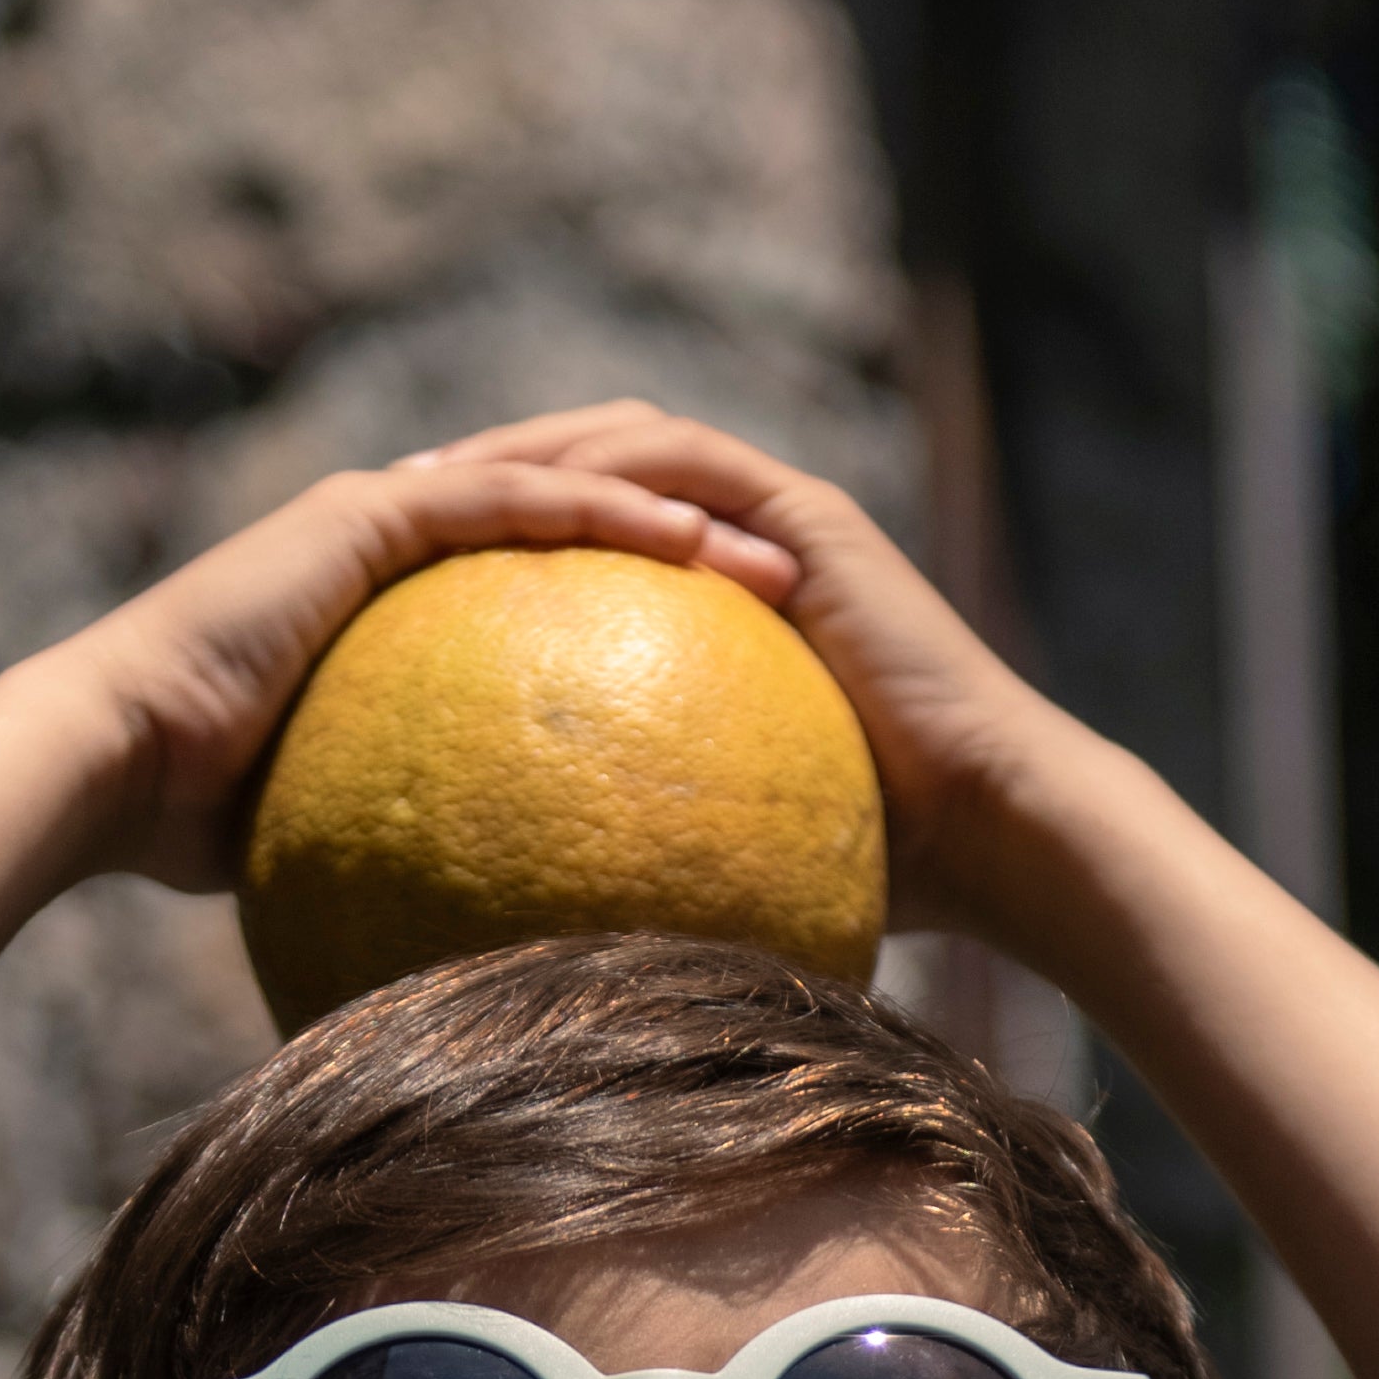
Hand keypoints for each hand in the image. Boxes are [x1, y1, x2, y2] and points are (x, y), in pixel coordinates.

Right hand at [62, 451, 802, 891]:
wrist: (112, 762)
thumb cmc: (193, 830)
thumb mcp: (333, 856)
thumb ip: (411, 883)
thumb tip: (475, 1000)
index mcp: (399, 622)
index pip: (549, 606)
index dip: (648, 626)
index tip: (746, 673)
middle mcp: (398, 550)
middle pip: (578, 538)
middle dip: (692, 558)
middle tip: (798, 602)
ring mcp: (385, 518)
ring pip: (565, 496)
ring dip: (677, 519)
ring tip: (778, 560)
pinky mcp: (373, 513)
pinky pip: (514, 501)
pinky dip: (605, 510)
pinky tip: (691, 534)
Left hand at [399, 398, 1074, 945]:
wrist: (988, 828)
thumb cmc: (882, 867)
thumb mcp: (733, 852)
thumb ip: (656, 852)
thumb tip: (555, 939)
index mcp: (728, 601)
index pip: (597, 535)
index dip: (503, 537)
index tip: (408, 568)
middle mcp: (749, 542)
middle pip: (597, 463)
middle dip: (491, 465)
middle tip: (390, 492)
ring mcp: (780, 520)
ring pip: (630, 439)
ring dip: (528, 445)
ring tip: (434, 474)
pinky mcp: (805, 521)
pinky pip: (686, 466)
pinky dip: (604, 466)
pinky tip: (525, 489)